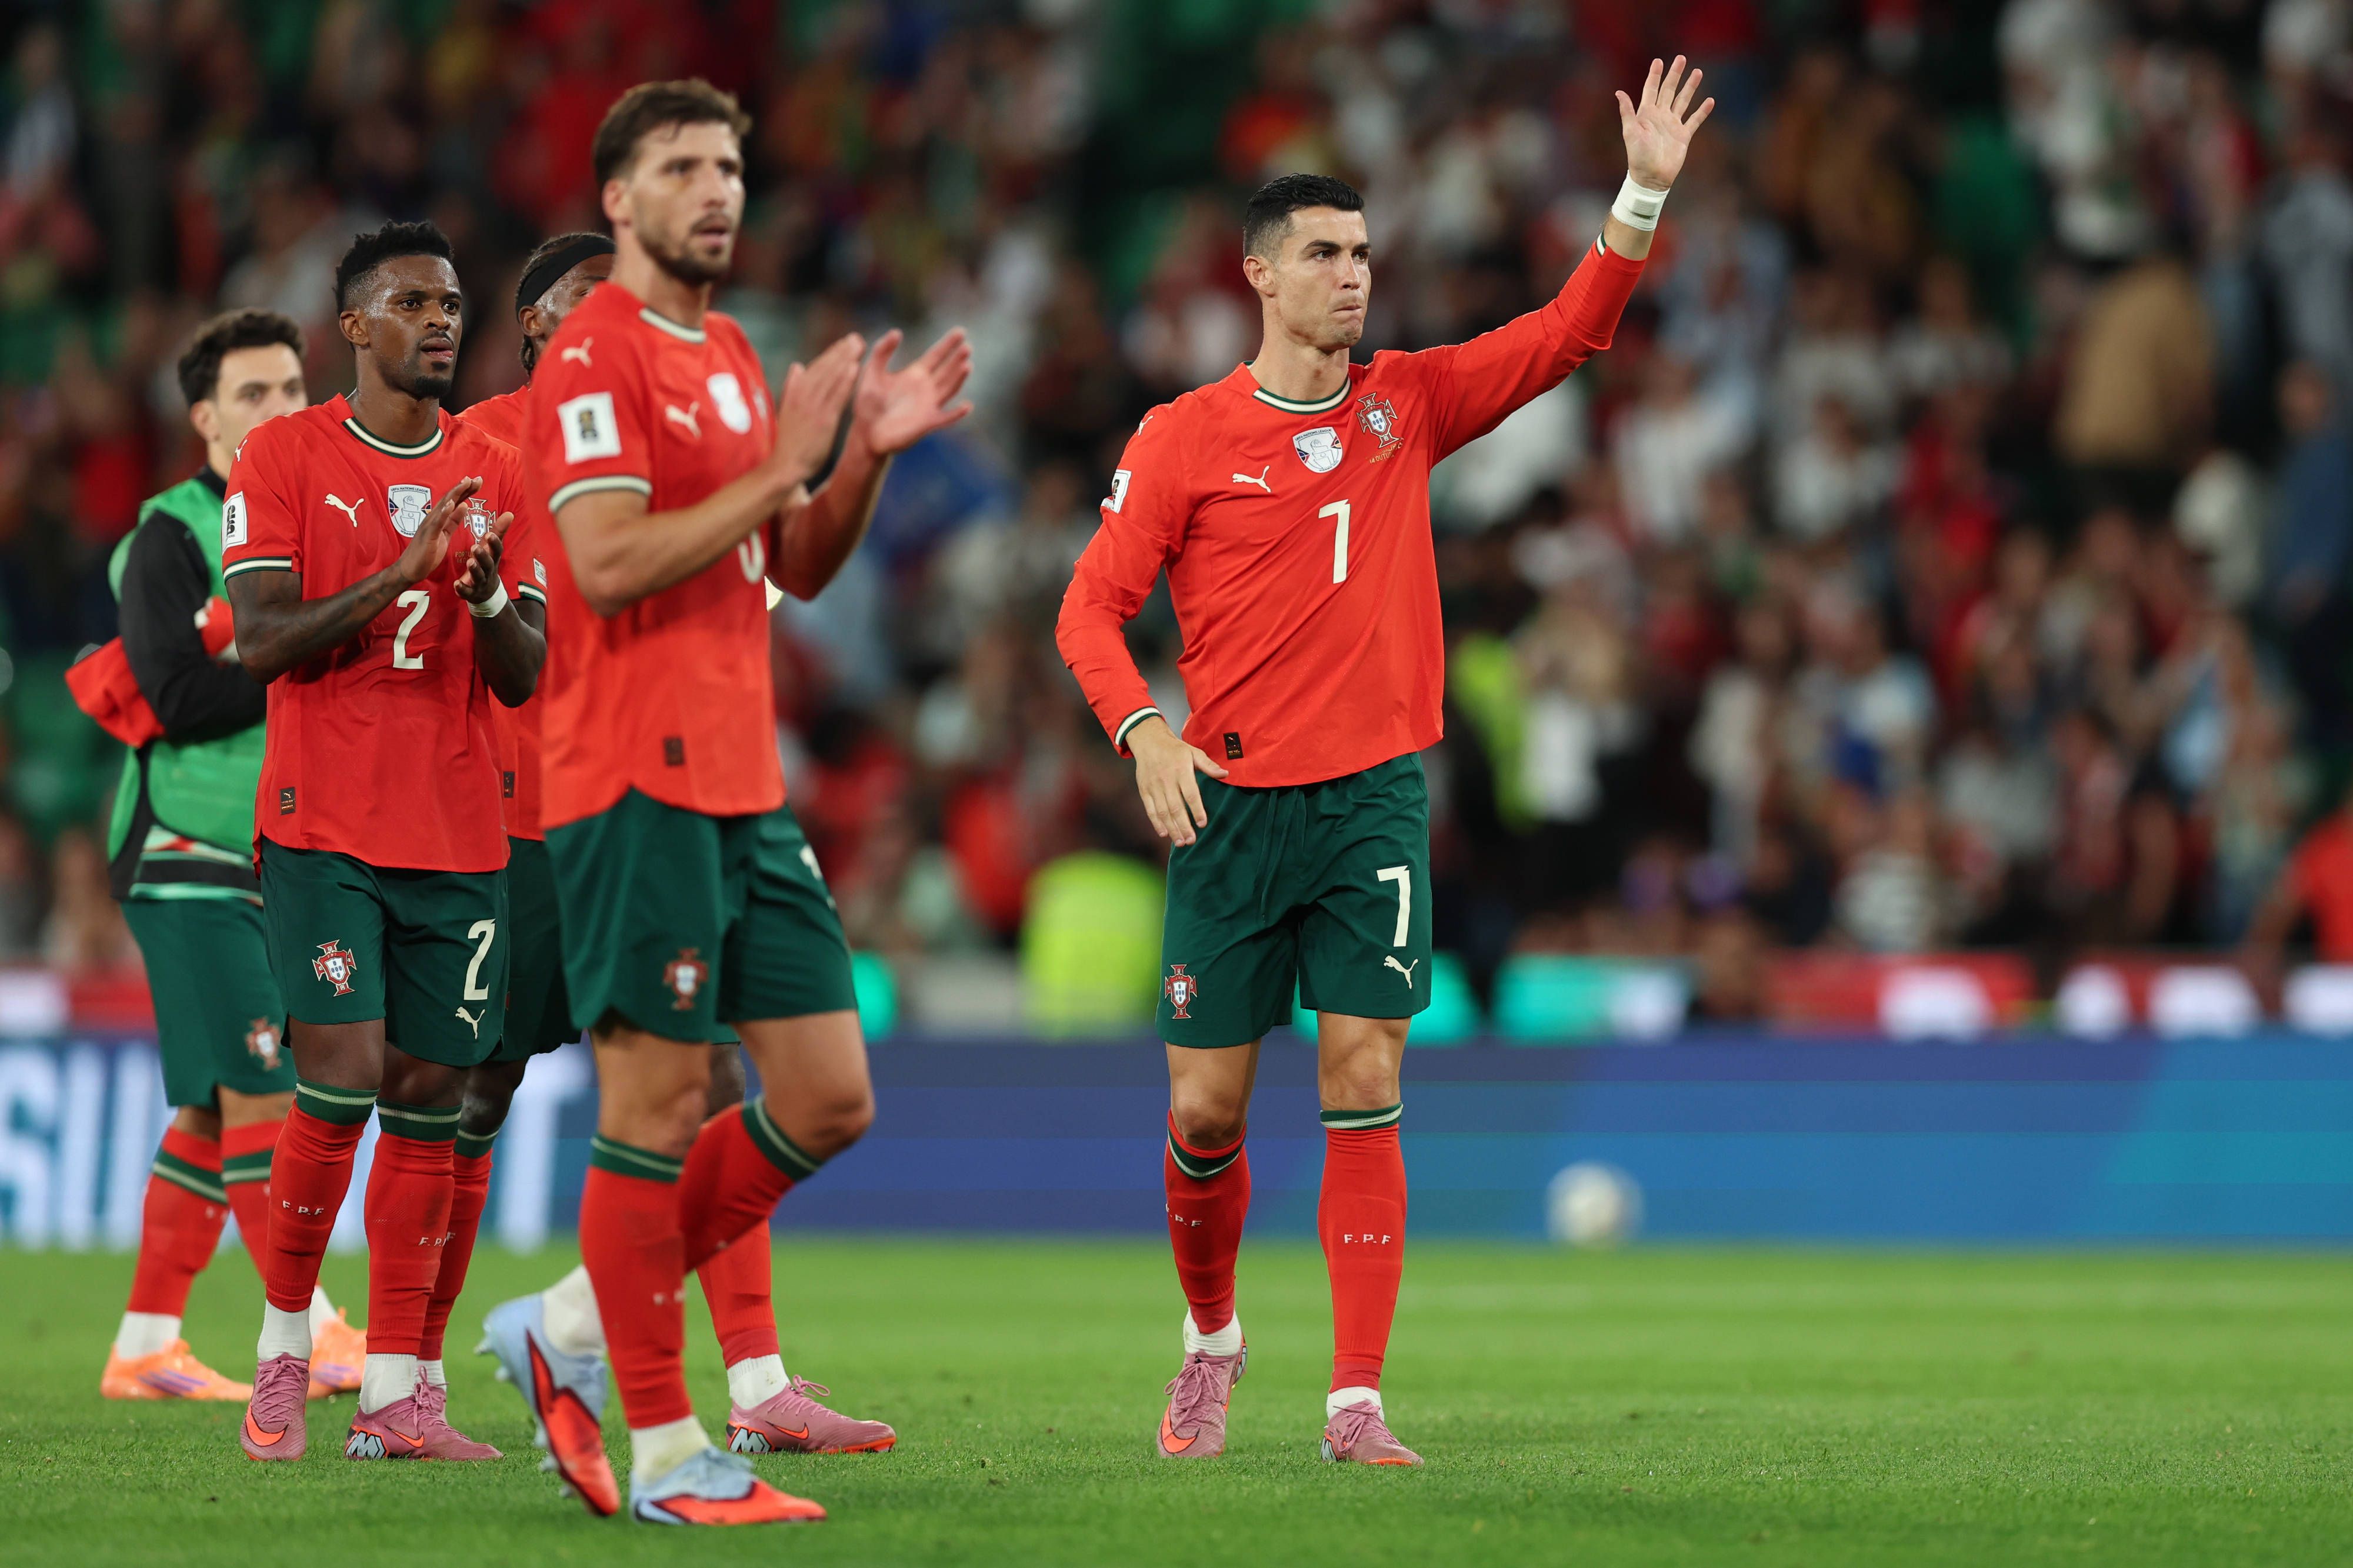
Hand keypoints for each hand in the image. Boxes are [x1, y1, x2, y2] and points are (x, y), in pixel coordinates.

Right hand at [396, 475, 478, 586]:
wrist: (410, 570)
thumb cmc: (427, 553)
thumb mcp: (445, 534)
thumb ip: (453, 520)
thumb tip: (463, 506)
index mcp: (439, 518)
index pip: (454, 501)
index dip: (465, 491)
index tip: (477, 481)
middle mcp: (433, 518)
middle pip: (450, 499)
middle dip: (463, 488)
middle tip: (477, 478)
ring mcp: (429, 526)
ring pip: (443, 506)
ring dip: (455, 494)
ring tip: (466, 483)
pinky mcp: (427, 536)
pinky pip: (437, 523)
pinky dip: (444, 512)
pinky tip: (452, 504)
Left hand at [451, 509, 513, 604]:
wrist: (486, 592)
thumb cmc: (488, 564)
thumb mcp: (493, 549)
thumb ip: (499, 532)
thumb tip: (509, 514)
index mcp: (493, 558)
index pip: (497, 550)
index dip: (494, 543)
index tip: (489, 534)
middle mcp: (488, 570)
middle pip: (488, 563)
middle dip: (482, 556)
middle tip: (475, 547)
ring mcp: (480, 582)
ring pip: (478, 576)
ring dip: (474, 570)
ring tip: (469, 562)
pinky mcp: (470, 592)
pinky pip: (466, 591)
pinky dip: (462, 588)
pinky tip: (456, 584)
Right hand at [770, 332, 866, 487]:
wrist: (786, 466)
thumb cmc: (790, 441)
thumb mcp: (787, 410)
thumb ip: (793, 387)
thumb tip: (797, 366)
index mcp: (796, 392)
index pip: (816, 367)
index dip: (831, 353)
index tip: (845, 341)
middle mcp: (804, 396)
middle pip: (825, 368)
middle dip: (841, 351)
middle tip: (857, 338)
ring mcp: (814, 407)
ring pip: (831, 378)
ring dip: (845, 359)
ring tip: (859, 345)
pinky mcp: (824, 421)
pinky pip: (836, 397)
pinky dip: (845, 381)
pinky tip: (855, 367)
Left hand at [849, 327, 973, 457]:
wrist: (866, 432)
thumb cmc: (868, 404)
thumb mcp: (872, 373)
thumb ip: (882, 352)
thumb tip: (897, 331)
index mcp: (915, 374)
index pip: (936, 355)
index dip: (948, 344)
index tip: (961, 331)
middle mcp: (926, 388)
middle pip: (947, 370)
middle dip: (957, 358)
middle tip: (967, 346)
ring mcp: (929, 405)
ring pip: (949, 388)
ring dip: (959, 378)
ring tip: (966, 365)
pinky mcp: (927, 422)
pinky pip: (946, 417)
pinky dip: (956, 413)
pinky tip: (966, 406)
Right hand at [1129, 715, 1227, 846]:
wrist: (1149, 741)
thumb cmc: (1175, 749)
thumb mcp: (1193, 752)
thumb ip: (1209, 765)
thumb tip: (1226, 774)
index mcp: (1181, 770)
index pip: (1190, 794)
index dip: (1196, 810)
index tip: (1203, 824)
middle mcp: (1166, 779)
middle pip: (1175, 807)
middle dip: (1184, 826)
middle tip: (1192, 841)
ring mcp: (1153, 786)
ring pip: (1163, 811)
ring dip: (1171, 828)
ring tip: (1180, 842)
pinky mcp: (1144, 790)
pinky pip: (1150, 809)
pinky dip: (1156, 823)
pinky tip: (1164, 833)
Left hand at [1617, 55, 1713, 190]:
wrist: (1651, 178)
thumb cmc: (1637, 156)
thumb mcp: (1630, 132)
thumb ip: (1627, 112)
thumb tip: (1619, 92)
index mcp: (1646, 114)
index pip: (1651, 89)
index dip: (1654, 75)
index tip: (1658, 61)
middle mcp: (1660, 116)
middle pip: (1669, 90)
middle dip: (1675, 74)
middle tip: (1681, 58)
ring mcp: (1673, 125)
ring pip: (1683, 101)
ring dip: (1690, 87)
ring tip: (1698, 72)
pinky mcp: (1683, 136)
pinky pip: (1694, 120)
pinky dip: (1702, 111)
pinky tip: (1710, 100)